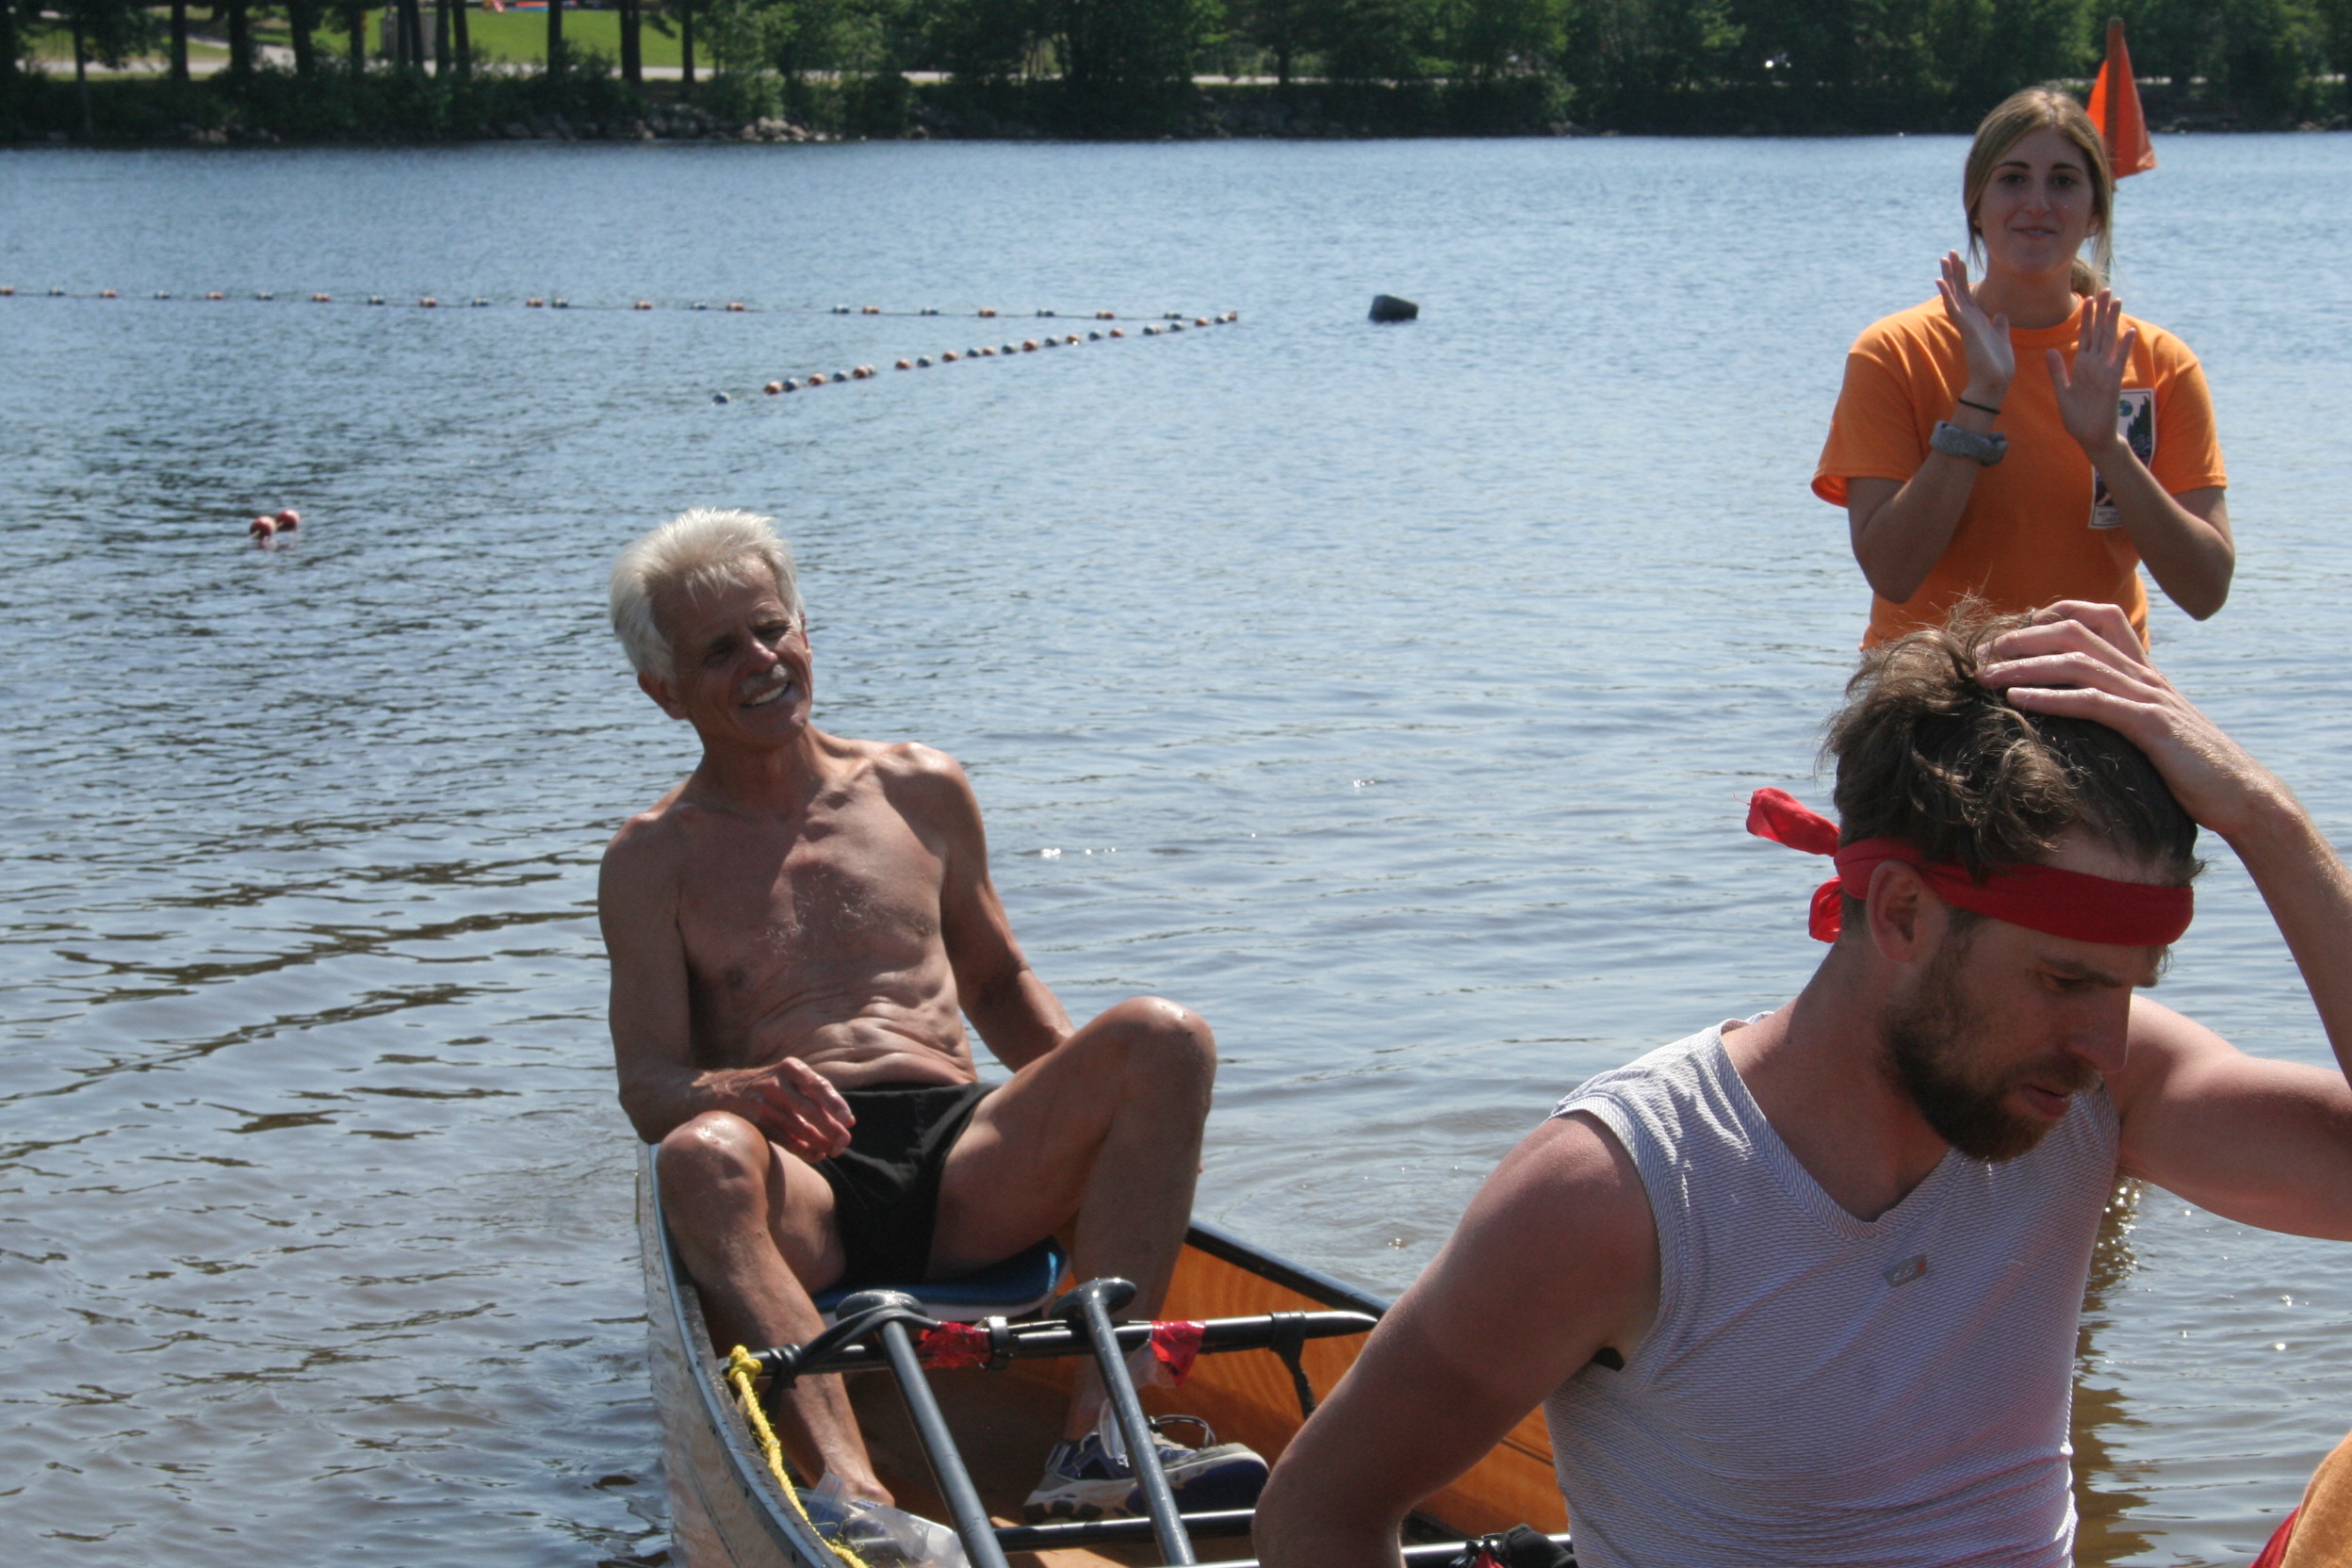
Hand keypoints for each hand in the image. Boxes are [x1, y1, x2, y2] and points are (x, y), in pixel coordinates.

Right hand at [740, 1057, 854, 1161]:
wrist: (720, 1092)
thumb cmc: (768, 1087)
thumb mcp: (790, 1081)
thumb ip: (818, 1097)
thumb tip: (850, 1122)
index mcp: (791, 1068)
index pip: (818, 1085)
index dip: (835, 1103)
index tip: (848, 1120)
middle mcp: (776, 1083)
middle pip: (809, 1108)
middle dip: (830, 1128)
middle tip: (845, 1142)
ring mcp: (762, 1103)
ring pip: (798, 1128)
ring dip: (820, 1142)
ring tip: (834, 1151)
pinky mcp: (754, 1122)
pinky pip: (784, 1139)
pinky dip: (803, 1149)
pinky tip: (817, 1155)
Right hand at [1935, 251, 2012, 402]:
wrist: (1995, 381)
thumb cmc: (1998, 365)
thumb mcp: (2003, 339)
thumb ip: (2000, 326)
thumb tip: (2001, 315)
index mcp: (1978, 321)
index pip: (1967, 295)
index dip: (1963, 277)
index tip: (1960, 261)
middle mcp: (1969, 320)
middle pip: (1959, 291)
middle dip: (1955, 272)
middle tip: (1949, 253)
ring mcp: (1966, 323)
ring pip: (1954, 295)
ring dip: (1949, 277)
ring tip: (1944, 260)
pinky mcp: (1966, 328)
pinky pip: (1954, 307)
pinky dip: (1947, 294)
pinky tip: (1941, 281)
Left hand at [1976, 601, 2287, 844]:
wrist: (2239, 794)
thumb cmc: (2187, 769)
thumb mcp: (2147, 729)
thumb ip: (2117, 709)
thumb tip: (2072, 709)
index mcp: (2142, 671)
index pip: (2097, 617)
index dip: (2050, 614)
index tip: (2007, 634)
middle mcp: (2144, 675)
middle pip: (2076, 633)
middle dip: (2022, 639)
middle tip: (1978, 655)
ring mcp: (2149, 697)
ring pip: (2078, 663)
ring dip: (2025, 666)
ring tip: (1984, 676)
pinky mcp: (2152, 726)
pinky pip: (2094, 702)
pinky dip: (2052, 697)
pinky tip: (2016, 699)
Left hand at [2048, 290, 2138, 459]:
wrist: (2090, 437)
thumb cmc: (2078, 417)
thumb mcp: (2062, 391)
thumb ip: (2057, 371)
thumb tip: (2051, 351)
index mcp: (2082, 366)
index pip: (2085, 336)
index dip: (2086, 318)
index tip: (2088, 298)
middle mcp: (2095, 365)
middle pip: (2098, 332)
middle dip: (2101, 311)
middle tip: (2105, 289)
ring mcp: (2104, 372)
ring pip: (2109, 341)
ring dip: (2113, 321)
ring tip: (2117, 301)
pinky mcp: (2112, 383)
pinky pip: (2118, 361)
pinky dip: (2123, 345)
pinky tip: (2128, 330)